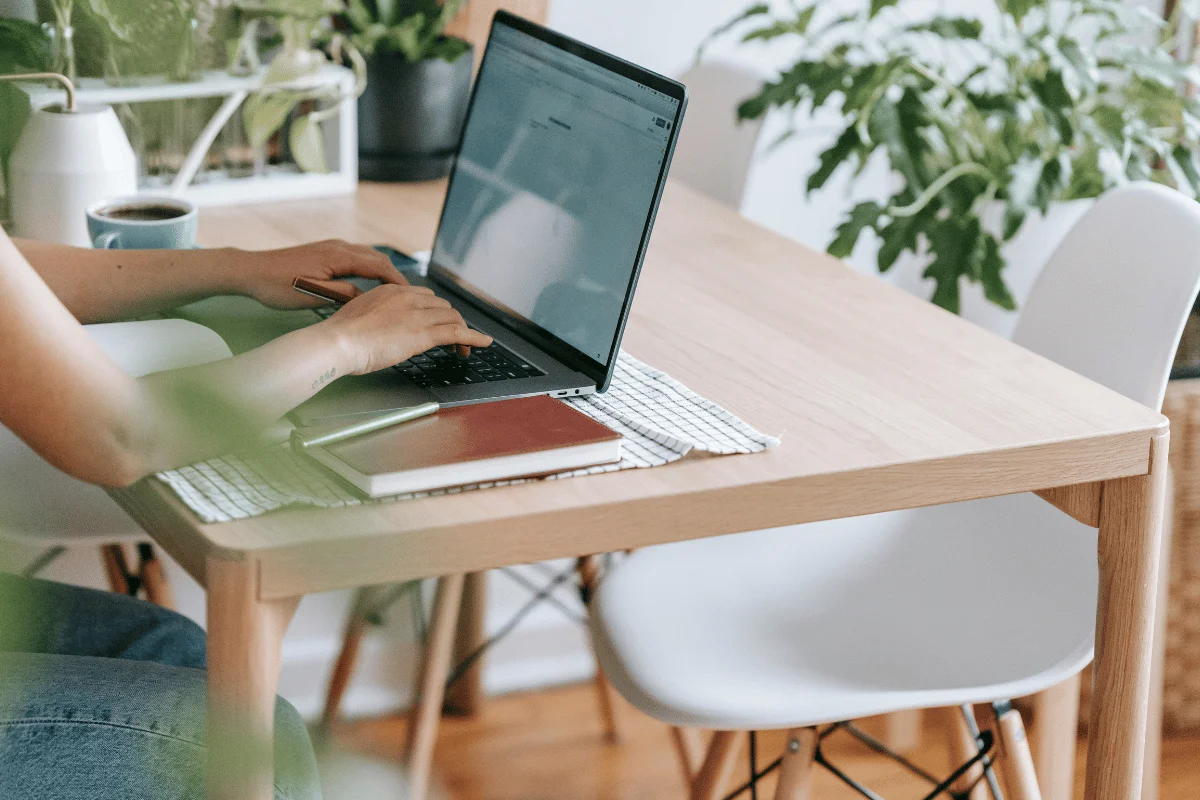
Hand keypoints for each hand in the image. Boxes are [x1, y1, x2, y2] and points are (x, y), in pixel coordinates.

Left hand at [233, 239, 405, 308]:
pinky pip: (356, 256)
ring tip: (392, 290)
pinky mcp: (324, 250)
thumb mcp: (312, 296)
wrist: (251, 271)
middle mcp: (338, 246)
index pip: (379, 266)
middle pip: (377, 257)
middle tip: (406, 295)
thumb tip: (366, 298)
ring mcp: (331, 246)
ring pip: (367, 255)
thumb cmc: (277, 285)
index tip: (410, 295)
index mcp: (338, 256)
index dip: (397, 281)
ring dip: (382, 270)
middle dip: (394, 275)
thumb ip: (343, 294)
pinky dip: (369, 267)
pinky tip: (368, 282)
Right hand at [322, 284, 492, 374]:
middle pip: (442, 306)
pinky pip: (458, 332)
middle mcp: (408, 298)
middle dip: (451, 321)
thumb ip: (376, 316)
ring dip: (463, 332)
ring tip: (465, 348)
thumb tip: (381, 327)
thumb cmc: (340, 336)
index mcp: (392, 291)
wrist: (337, 342)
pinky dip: (475, 337)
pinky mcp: (423, 333)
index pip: (425, 297)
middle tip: (453, 339)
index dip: (436, 312)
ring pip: (453, 318)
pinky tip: (483, 343)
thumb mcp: (359, 315)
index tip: (437, 323)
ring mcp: (417, 314)